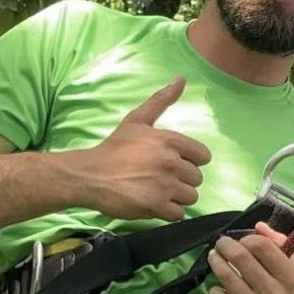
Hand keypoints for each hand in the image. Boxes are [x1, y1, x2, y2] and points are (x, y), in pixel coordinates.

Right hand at [79, 76, 211, 222]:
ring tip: (157, 192)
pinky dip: (168, 213)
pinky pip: (179, 214)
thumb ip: (161, 100)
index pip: (203, 156)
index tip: (172, 163)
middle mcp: (171, 162)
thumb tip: (181, 79)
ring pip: (190, 197)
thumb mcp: (137, 120)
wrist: (90, 175)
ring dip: (176, 198)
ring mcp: (165, 185)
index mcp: (171, 140)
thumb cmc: (113, 148)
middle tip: (160, 179)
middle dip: (181, 181)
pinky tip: (154, 204)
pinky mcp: (156, 206)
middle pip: (196, 178)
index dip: (189, 161)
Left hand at [205, 221, 293, 293]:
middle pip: (239, 256)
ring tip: (215, 260)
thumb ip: (281, 248)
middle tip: (220, 245)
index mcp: (290, 277)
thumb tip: (259, 226)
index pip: (261, 245)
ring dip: (215, 263)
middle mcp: (275, 293)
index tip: (241, 242)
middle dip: (224, 246)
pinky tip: (219, 291)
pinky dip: (214, 291)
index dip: (246, 238)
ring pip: (225, 275)